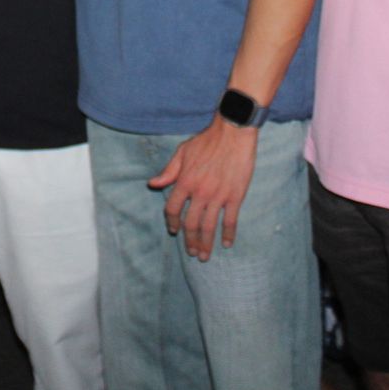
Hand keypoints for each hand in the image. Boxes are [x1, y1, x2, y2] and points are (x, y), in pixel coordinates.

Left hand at [148, 117, 257, 260]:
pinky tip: (226, 243)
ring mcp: (218, 196)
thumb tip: (152, 184)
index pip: (173, 208)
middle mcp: (199, 192)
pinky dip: (228, 234)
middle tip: (192, 253)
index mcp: (184, 181)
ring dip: (206, 243)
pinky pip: (230, 220)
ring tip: (204, 256)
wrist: (232, 133)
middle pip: (191, 223)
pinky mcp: (235, 196)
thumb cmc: (206, 141)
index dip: (172, 222)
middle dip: (190, 241)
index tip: (174, 231)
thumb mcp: (182, 153)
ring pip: (209, 226)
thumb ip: (168, 171)